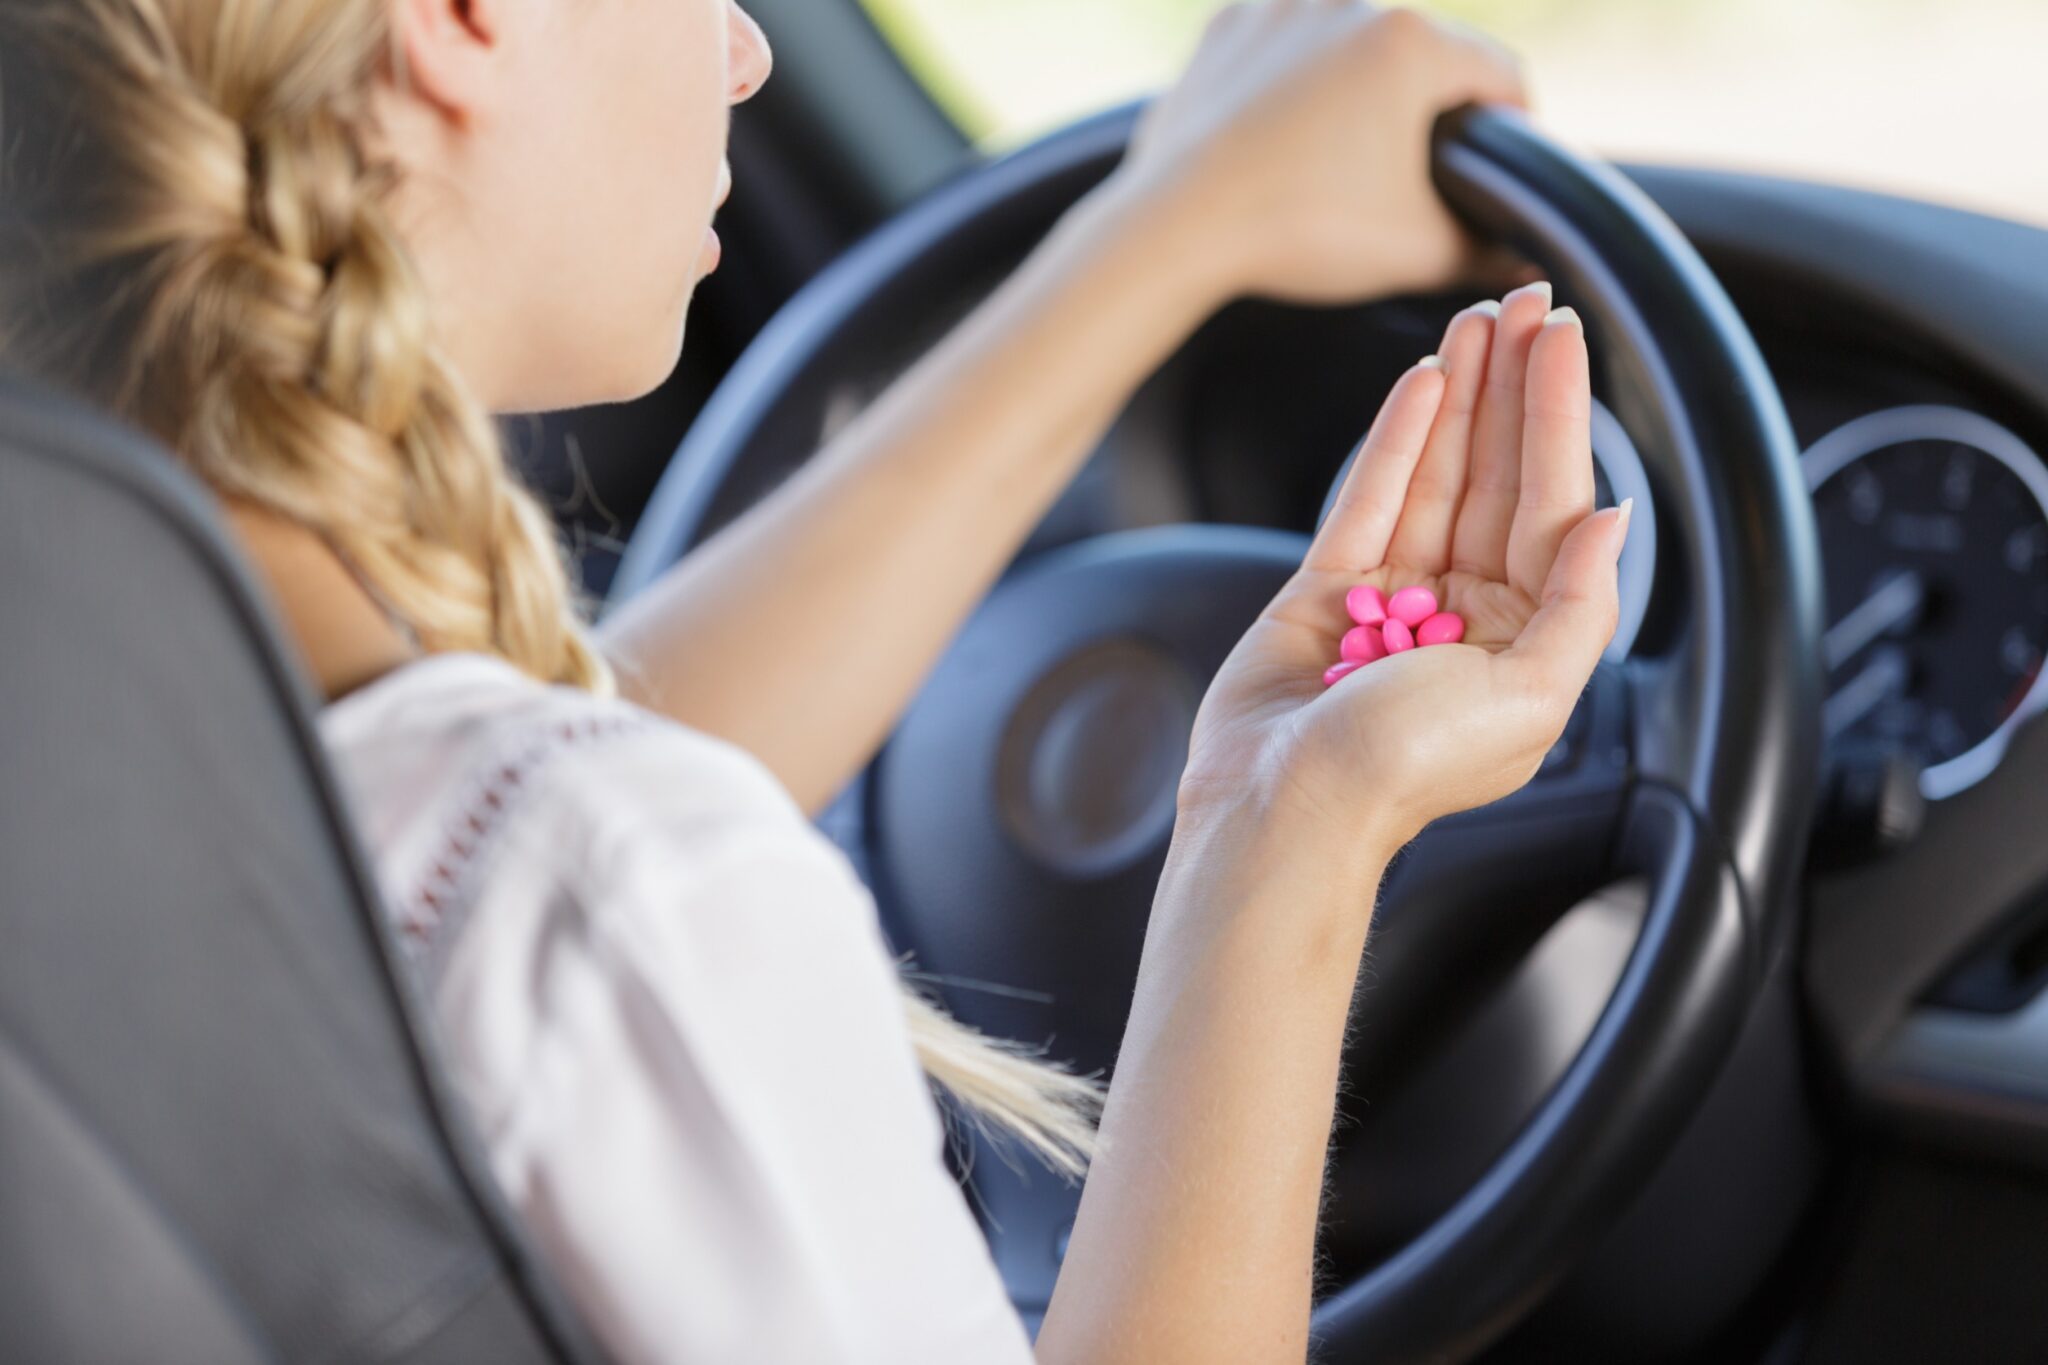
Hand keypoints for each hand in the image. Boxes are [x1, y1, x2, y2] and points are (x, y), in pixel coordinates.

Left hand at [1114, 2, 1526, 304]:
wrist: (1175, 227)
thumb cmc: (1302, 231)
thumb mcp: (1414, 251)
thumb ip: (1487, 252)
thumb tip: (1532, 267)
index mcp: (1411, 41)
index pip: (1500, 74)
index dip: (1515, 127)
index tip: (1501, 170)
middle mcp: (1350, 1)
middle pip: (1423, 53)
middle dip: (1431, 108)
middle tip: (1419, 173)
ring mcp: (1282, 7)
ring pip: (1351, 46)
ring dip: (1362, 89)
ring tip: (1348, 157)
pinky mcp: (1228, 28)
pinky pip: (1286, 50)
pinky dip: (1296, 85)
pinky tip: (1286, 138)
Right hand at [1177, 283, 1629, 861]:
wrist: (1284, 806)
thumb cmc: (1402, 771)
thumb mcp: (1527, 698)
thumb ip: (1578, 606)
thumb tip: (1613, 515)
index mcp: (1524, 640)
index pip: (1552, 504)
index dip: (1558, 415)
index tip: (1562, 336)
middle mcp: (1468, 611)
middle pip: (1499, 475)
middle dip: (1514, 386)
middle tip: (1525, 302)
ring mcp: (1396, 596)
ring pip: (1438, 474)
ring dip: (1461, 395)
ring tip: (1476, 320)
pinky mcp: (1331, 589)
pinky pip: (1371, 498)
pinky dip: (1397, 438)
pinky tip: (1422, 381)